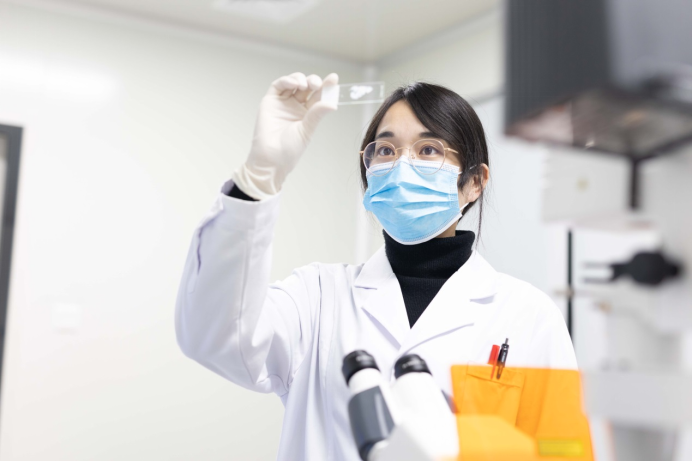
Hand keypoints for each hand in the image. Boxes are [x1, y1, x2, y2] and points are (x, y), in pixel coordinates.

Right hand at [232, 72, 338, 198]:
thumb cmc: (289, 150)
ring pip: (293, 83)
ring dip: (300, 79)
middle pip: (307, 87)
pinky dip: (286, 80)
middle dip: (313, 81)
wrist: (271, 159)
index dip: (326, 87)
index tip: (333, 79)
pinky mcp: (270, 101)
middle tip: (317, 85)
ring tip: (305, 85)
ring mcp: (283, 103)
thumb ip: (316, 114)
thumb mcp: (307, 130)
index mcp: (307, 114)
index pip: (318, 97)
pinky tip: (294, 84)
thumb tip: (332, 104)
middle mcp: (295, 107)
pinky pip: (278, 86)